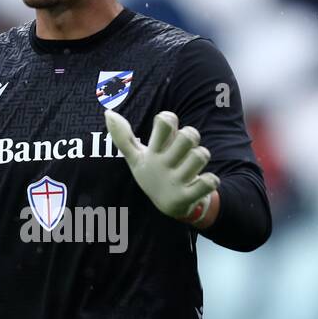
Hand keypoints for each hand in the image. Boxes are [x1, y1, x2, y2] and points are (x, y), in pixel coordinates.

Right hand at [104, 109, 218, 220]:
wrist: (169, 205)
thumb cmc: (154, 172)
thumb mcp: (137, 157)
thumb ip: (123, 136)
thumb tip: (107, 113)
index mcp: (152, 153)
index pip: (164, 122)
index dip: (169, 119)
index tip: (168, 126)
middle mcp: (162, 166)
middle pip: (188, 136)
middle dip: (192, 135)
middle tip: (188, 145)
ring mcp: (175, 182)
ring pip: (200, 156)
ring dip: (202, 156)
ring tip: (195, 163)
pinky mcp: (187, 197)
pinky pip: (208, 182)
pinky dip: (210, 181)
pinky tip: (204, 181)